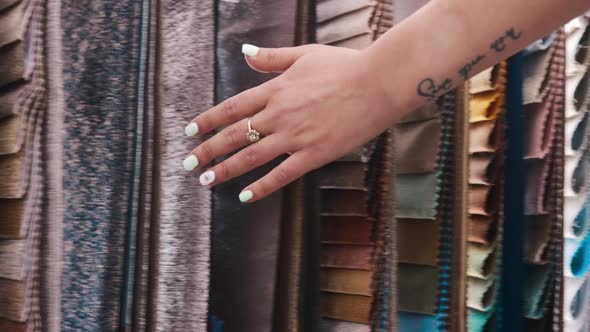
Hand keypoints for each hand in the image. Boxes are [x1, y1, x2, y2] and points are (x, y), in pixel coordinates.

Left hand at [183, 44, 397, 202]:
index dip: (208, 120)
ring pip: (252, 156)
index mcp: (276, 89)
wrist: (379, 83)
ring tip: (206, 181)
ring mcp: (296, 136)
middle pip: (235, 134)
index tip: (189, 132)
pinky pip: (283, 174)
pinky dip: (262, 187)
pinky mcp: (315, 154)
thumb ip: (272, 57)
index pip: (232, 107)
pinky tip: (245, 196)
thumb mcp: (305, 54)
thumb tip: (245, 53)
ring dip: (226, 169)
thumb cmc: (344, 66)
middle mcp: (280, 114)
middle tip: (188, 163)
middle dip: (208, 150)